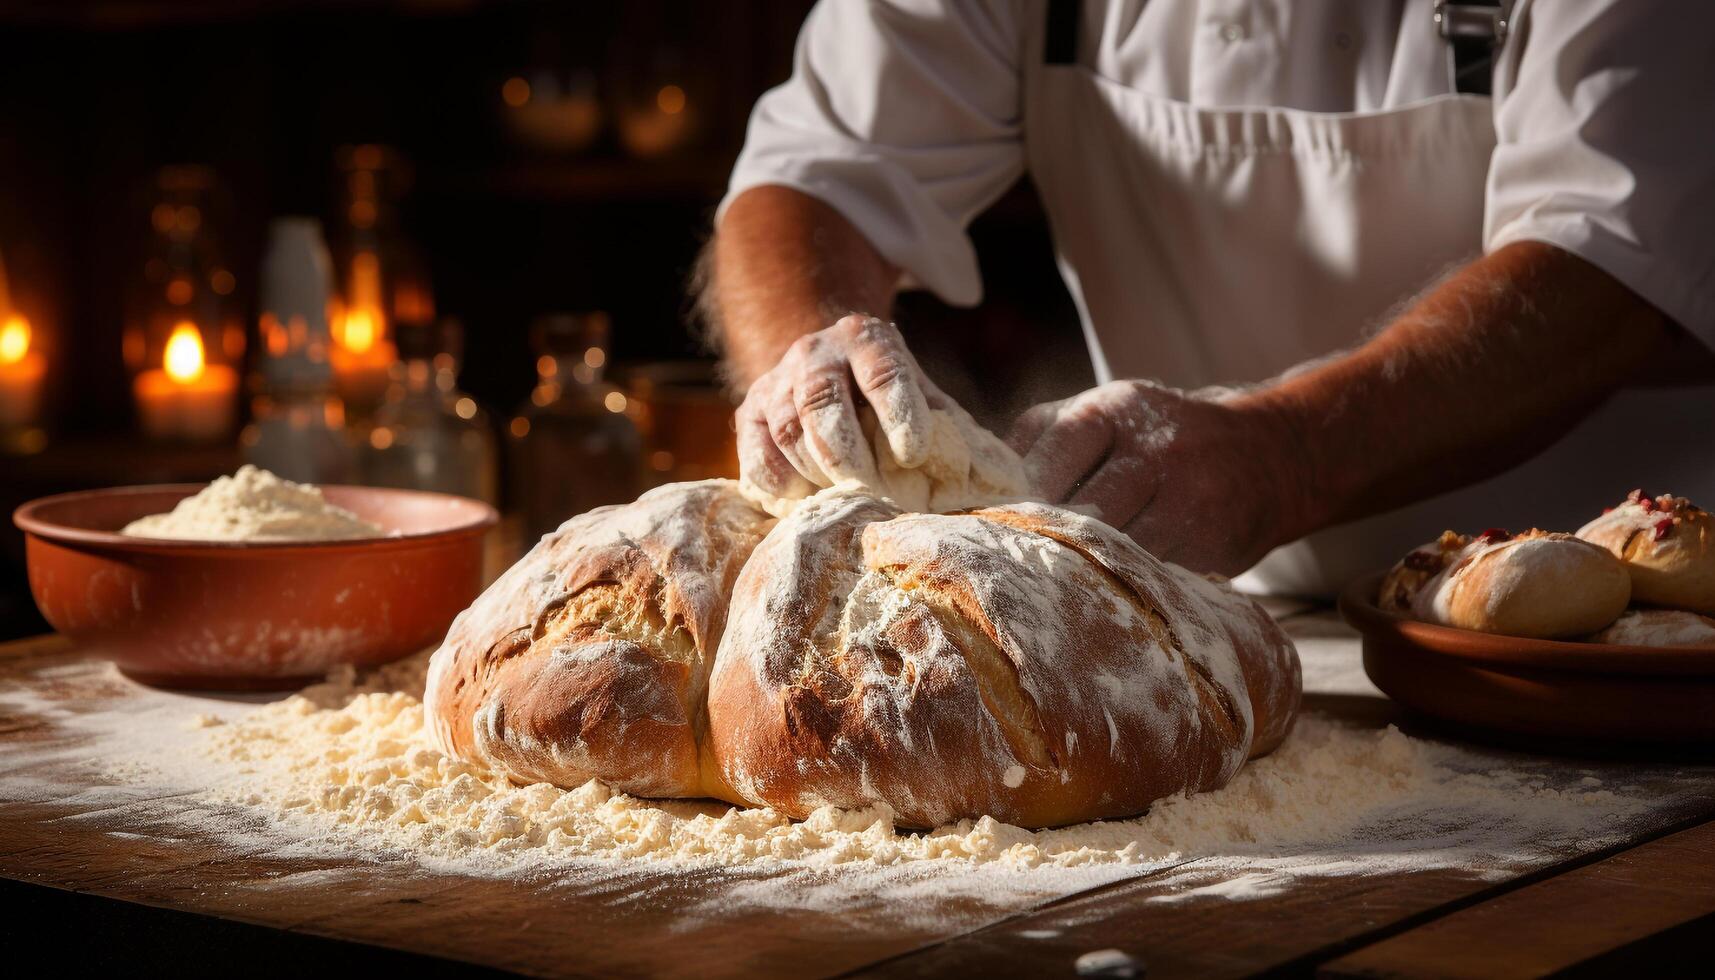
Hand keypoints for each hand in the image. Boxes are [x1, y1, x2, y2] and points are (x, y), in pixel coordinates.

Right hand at [736, 314, 946, 500]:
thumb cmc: (891, 403)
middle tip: (870, 489)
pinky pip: (755, 450)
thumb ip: (950, 424)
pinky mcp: (749, 410)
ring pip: (787, 427)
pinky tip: (804, 495)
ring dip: (816, 470)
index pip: (883, 373)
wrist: (832, 377)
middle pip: (822, 400)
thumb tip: (1008, 444)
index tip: (913, 456)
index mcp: (868, 338)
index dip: (900, 417)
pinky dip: (778, 479)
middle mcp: (816, 350)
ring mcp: (778, 379)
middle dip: (848, 452)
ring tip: (842, 497)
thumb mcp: (923, 398)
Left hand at [1008, 380, 1305, 575]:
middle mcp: (1155, 450)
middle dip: (1042, 541)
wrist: (1267, 456)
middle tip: (1004, 570)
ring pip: (1115, 550)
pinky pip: (1151, 575)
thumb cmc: (1157, 437)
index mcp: (1116, 409)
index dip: (1015, 497)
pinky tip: (1097, 596)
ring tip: (1042, 589)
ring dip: (1077, 572)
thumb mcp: (1105, 413)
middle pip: (1080, 512)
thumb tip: (973, 478)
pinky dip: (1121, 586)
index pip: (1050, 456)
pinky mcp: (1211, 546)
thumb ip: (1039, 436)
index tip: (987, 525)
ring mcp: (1188, 500)